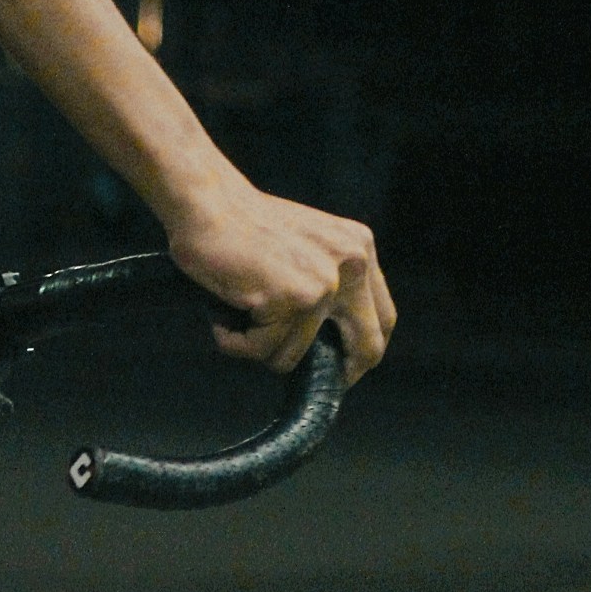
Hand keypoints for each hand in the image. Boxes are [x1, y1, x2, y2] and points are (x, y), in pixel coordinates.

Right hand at [168, 184, 395, 379]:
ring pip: (294, 356)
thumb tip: (322, 337)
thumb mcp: (305, 247)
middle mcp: (352, 265)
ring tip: (233, 320)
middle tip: (312, 386)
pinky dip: (233, 341)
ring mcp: (324, 283)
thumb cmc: (239, 226)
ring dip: (257, 348)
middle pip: (367, 347)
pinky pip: (261, 350)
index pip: (383, 316)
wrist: (207, 205)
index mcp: (359, 250)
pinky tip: (221, 315)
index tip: (343, 370)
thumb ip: (325, 279)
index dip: (364, 350)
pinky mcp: (292, 300)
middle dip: (342, 375)